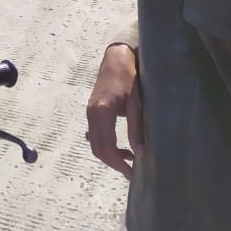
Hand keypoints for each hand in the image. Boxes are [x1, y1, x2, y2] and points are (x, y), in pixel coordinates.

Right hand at [86, 43, 143, 180]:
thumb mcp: (136, 103)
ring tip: (129, 158)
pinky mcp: (92, 110)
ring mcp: (90, 112)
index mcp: (103, 111)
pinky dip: (105, 144)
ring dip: (109, 154)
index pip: (107, 147)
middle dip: (113, 163)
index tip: (131, 173)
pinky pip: (95, 134)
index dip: (118, 163)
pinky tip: (120, 146)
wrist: (116, 58)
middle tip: (130, 171)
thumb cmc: (129, 77)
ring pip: (95, 143)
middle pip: (97, 148)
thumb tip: (140, 152)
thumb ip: (136, 128)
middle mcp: (92, 113)